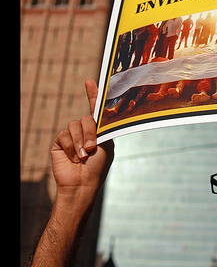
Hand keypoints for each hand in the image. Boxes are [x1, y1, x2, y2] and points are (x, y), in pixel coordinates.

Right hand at [51, 80, 113, 203]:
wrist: (81, 185)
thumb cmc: (98, 167)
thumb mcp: (106, 145)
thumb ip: (102, 128)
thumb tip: (96, 113)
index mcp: (100, 131)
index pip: (96, 109)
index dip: (93, 95)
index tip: (90, 82)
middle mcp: (86, 132)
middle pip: (87, 117)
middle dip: (90, 132)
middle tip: (92, 148)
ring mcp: (73, 136)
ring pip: (75, 125)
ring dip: (80, 141)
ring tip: (83, 156)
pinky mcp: (61, 142)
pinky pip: (64, 134)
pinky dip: (70, 146)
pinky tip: (73, 158)